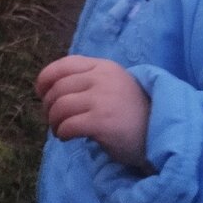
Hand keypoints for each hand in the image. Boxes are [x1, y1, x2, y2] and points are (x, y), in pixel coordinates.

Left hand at [36, 55, 151, 168]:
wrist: (161, 133)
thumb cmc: (133, 113)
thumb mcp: (113, 85)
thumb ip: (88, 81)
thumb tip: (50, 89)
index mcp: (103, 66)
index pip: (64, 64)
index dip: (45, 78)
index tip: (40, 93)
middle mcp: (102, 78)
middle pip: (58, 88)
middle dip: (48, 106)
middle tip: (52, 120)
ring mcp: (102, 98)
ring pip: (59, 107)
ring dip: (53, 121)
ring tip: (59, 131)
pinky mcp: (102, 121)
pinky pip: (68, 125)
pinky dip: (62, 133)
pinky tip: (67, 138)